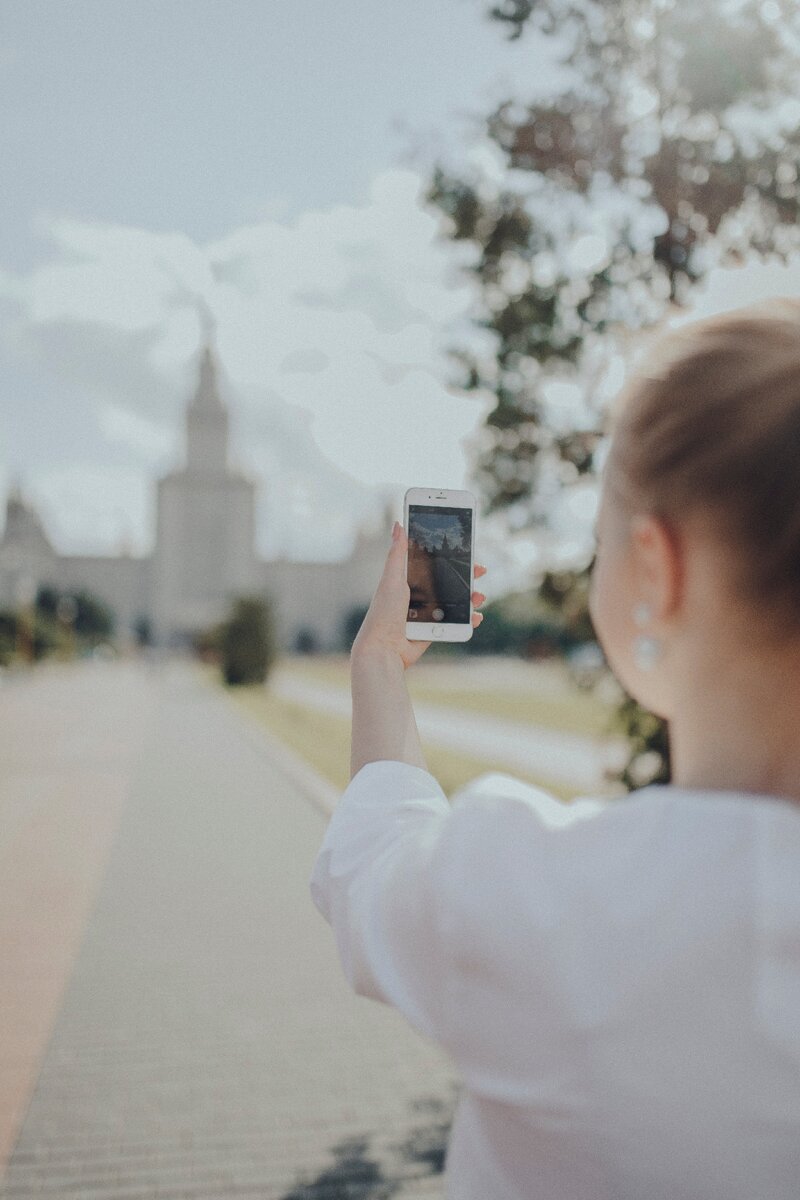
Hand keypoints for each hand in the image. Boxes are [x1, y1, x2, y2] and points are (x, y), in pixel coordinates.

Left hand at [351, 521, 486, 670]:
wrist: (384, 649)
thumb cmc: (383, 614)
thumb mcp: (391, 579)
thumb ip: (397, 554)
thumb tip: (398, 524)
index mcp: (408, 579)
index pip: (432, 561)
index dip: (449, 554)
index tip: (465, 546)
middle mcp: (419, 594)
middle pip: (448, 579)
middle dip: (466, 575)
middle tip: (480, 570)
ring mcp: (427, 612)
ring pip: (455, 600)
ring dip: (471, 596)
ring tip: (479, 596)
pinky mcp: (433, 628)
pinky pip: (455, 621)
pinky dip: (469, 619)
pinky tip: (476, 617)